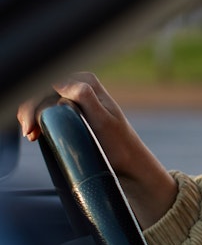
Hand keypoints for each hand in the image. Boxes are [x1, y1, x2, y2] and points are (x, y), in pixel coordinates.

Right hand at [17, 72, 177, 226]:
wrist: (128, 163)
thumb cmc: (118, 144)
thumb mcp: (102, 119)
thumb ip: (84, 97)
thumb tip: (59, 82)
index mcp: (85, 81)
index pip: (48, 83)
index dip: (35, 101)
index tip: (31, 124)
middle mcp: (78, 86)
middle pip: (42, 92)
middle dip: (30, 110)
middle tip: (29, 133)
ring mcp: (73, 99)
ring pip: (41, 101)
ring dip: (30, 116)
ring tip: (31, 135)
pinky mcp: (70, 112)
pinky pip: (45, 110)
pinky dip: (36, 119)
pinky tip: (34, 134)